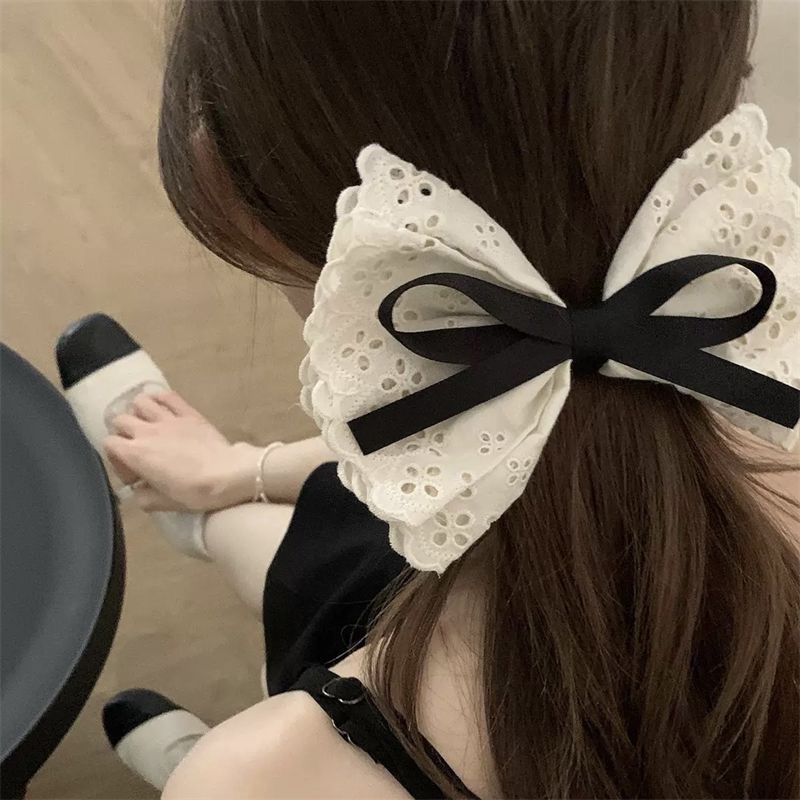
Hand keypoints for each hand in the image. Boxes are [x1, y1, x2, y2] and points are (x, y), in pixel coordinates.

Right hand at [104, 391, 261, 511]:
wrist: (228, 474)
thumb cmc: (194, 492)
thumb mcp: (164, 503)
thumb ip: (144, 498)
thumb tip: (138, 492)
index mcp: (136, 454)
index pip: (108, 444)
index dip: (116, 459)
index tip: (134, 473)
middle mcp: (147, 432)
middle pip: (120, 420)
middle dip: (123, 434)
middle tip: (138, 449)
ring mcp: (168, 419)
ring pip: (140, 402)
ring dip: (139, 411)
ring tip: (148, 425)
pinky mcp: (188, 413)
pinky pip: (167, 396)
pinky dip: (160, 397)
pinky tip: (162, 406)